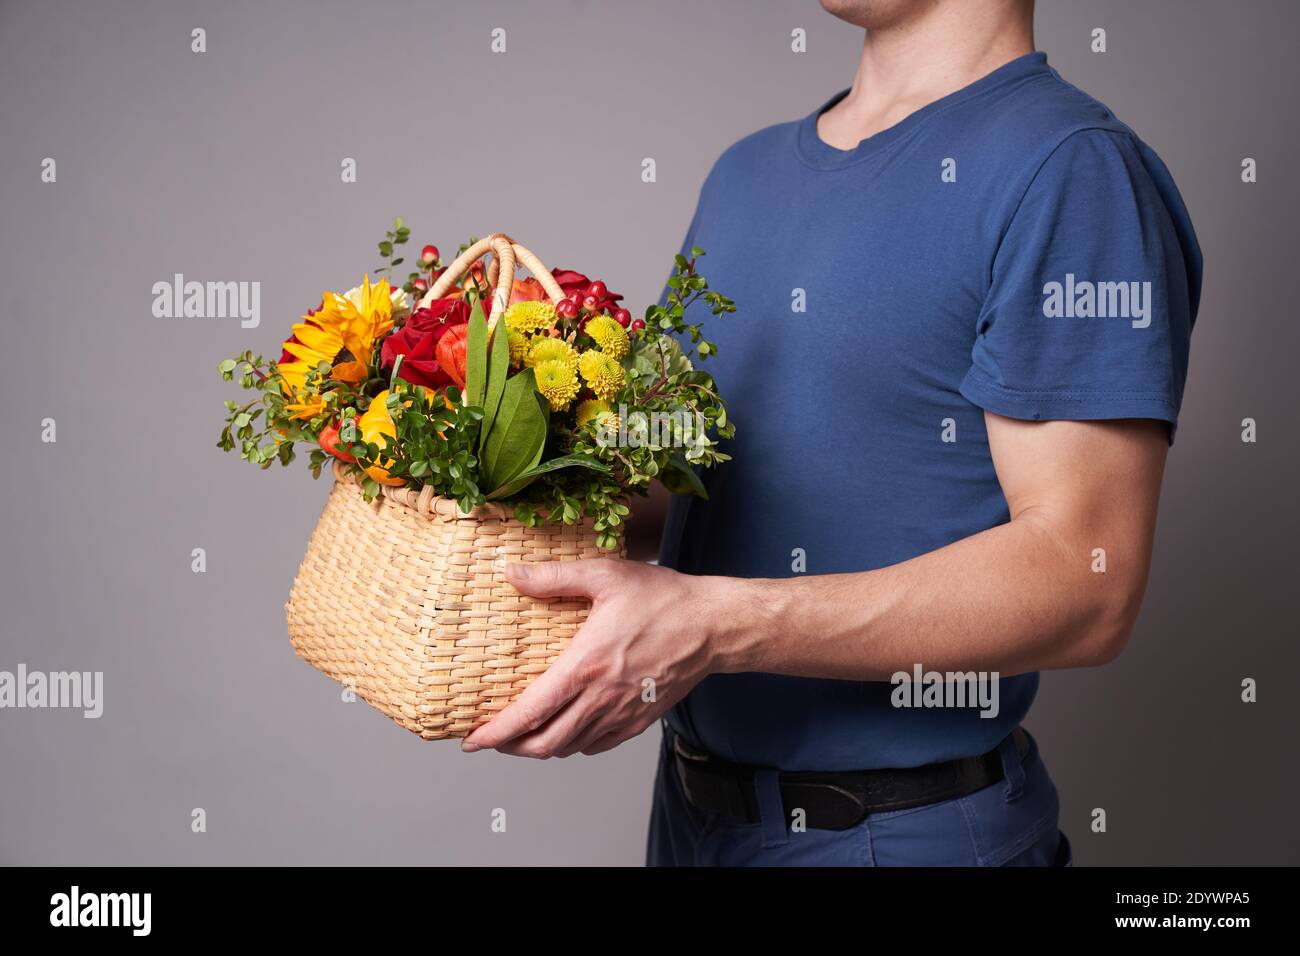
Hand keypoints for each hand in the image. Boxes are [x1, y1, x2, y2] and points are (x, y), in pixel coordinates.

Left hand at [461, 559, 731, 757]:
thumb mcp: (605, 576)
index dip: (495, 732)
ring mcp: (622, 714)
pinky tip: (567, 729)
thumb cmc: (664, 599)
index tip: (472, 739)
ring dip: (540, 747)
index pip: (529, 712)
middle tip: (492, 737)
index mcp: (585, 665)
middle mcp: (601, 698)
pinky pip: (596, 746)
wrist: (714, 626)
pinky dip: (573, 745)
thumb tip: (512, 572)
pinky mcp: (639, 721)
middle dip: (511, 747)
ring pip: (568, 748)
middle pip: (543, 743)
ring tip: (524, 734)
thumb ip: (554, 577)